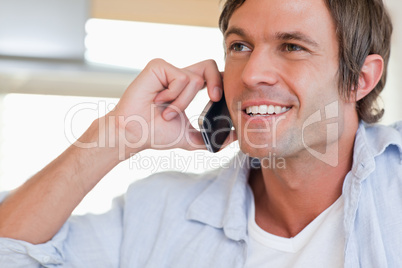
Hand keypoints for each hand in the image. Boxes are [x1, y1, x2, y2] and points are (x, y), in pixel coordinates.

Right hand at [108, 59, 223, 158]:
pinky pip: (181, 77)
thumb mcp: (189, 137)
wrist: (133, 133)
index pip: (212, 76)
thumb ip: (209, 137)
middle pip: (210, 65)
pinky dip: (174, 95)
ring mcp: (168, 70)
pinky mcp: (158, 66)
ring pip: (194, 79)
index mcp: (185, 88)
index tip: (221, 102)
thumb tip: (234, 138)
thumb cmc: (155, 134)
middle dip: (217, 81)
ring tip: (166, 112)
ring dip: (182, 103)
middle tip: (214, 99)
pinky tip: (158, 101)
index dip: (221, 84)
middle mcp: (178, 76)